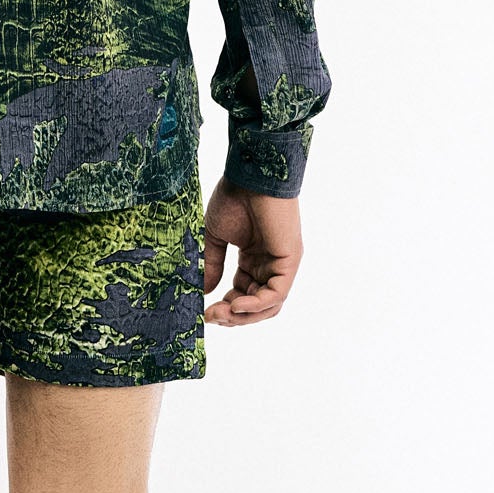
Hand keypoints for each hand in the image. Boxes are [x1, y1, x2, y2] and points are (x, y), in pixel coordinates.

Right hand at [202, 182, 302, 325]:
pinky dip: (256, 305)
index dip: (225, 307)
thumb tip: (203, 293)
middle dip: (233, 316)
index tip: (204, 312)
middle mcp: (270, 264)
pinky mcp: (290, 261)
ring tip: (220, 314)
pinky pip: (277, 294)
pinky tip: (235, 305)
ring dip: (244, 316)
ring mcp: (281, 263)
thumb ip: (211, 265)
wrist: (250, 175)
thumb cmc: (233, 198)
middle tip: (210, 317)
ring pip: (269, 306)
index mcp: (254, 258)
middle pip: (256, 305)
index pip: (243, 294)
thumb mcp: (215, 237)